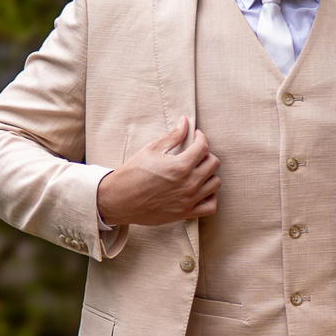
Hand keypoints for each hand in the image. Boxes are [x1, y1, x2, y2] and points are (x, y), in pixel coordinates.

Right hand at [97, 118, 220, 225]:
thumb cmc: (133, 173)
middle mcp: (188, 184)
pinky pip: (210, 207)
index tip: (196, 136)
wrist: (119, 199)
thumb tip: (185, 121)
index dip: (201, 137)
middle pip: (213, 164)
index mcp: (180, 166)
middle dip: (206, 154)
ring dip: (209, 174)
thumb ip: (173, 136)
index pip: (203, 147)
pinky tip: (202, 190)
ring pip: (215, 184)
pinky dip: (211, 197)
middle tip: (196, 153)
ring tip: (198, 171)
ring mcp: (188, 200)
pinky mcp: (185, 213)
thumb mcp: (151, 149)